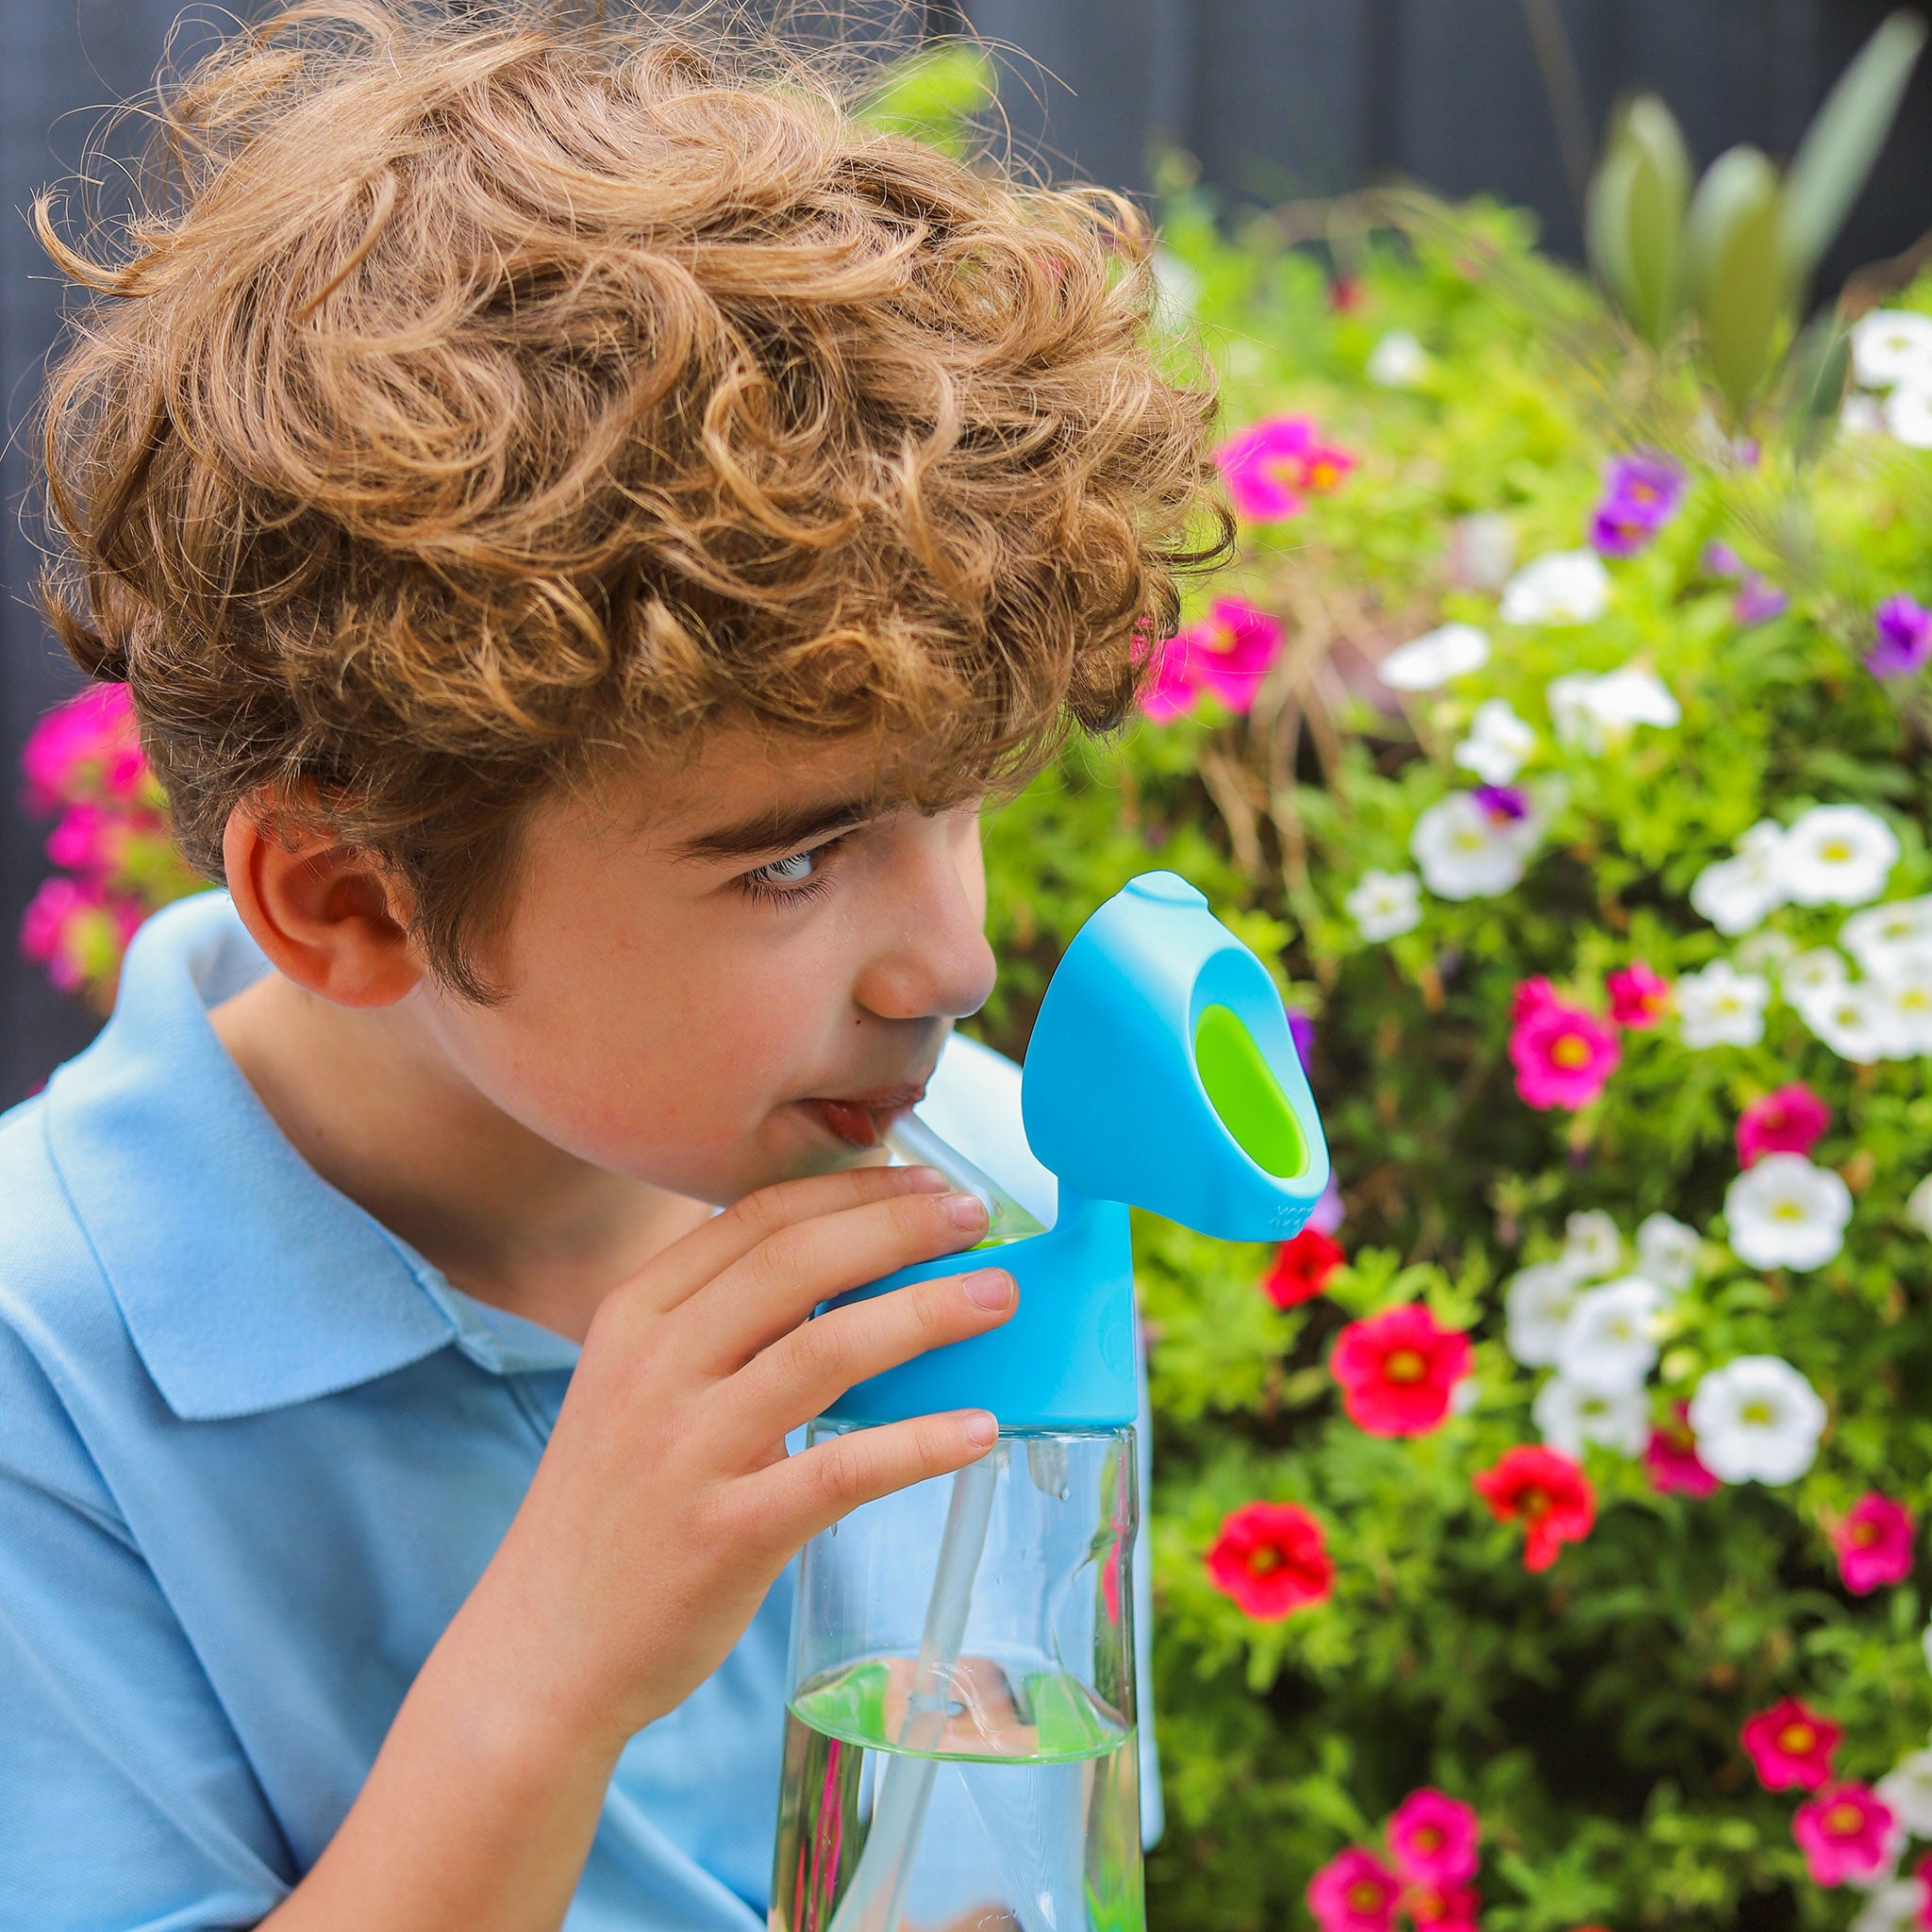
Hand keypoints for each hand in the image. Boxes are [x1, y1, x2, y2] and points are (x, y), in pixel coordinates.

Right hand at [460, 1163, 1015, 1755]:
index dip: (853, 1189)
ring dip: (927, 1313)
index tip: (925, 1180)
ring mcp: (687, 1448)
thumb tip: (851, 1273)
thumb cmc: (614, 1508)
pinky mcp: (726, 1532)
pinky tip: (977, 1429)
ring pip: (826, 1349)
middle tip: (978, 1219)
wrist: (543, 1649)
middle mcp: (655, 1367)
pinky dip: (919, 1443)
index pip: (756, 1216)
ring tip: (998, 1298)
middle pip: (798, 1262)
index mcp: (635, 1316)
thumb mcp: (640, 1388)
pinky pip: (842, 1469)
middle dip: (901, 1226)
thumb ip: (720, 1326)